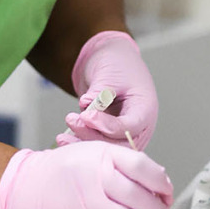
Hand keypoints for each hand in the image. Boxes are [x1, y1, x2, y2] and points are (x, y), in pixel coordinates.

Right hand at [0, 142, 172, 208]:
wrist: (32, 186)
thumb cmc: (70, 168)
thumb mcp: (98, 151)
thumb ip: (127, 163)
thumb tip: (160, 183)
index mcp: (103, 155)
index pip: (141, 166)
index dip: (161, 181)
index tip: (167, 191)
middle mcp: (94, 178)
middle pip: (137, 197)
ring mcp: (86, 204)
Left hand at [57, 31, 157, 149]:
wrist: (113, 59)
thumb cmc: (118, 63)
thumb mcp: (110, 75)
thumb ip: (99, 93)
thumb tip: (86, 107)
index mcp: (145, 109)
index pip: (130, 126)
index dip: (107, 125)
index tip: (87, 115)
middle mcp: (138, 126)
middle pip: (118, 143)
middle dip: (93, 136)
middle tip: (73, 120)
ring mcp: (123, 133)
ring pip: (106, 148)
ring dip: (84, 141)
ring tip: (64, 130)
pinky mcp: (109, 135)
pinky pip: (96, 145)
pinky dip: (81, 142)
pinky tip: (65, 138)